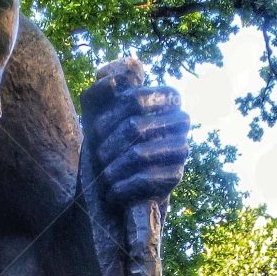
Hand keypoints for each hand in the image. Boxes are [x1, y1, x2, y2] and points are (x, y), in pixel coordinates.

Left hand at [82, 79, 189, 208]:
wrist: (118, 184)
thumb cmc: (108, 143)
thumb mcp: (96, 116)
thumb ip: (98, 93)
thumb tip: (112, 84)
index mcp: (166, 97)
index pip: (133, 99)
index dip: (106, 119)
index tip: (95, 133)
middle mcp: (181, 119)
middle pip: (133, 127)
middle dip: (106, 147)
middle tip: (98, 159)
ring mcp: (181, 148)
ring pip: (137, 155)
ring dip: (110, 170)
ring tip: (105, 176)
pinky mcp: (176, 176)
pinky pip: (143, 180)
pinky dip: (119, 189)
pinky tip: (114, 191)